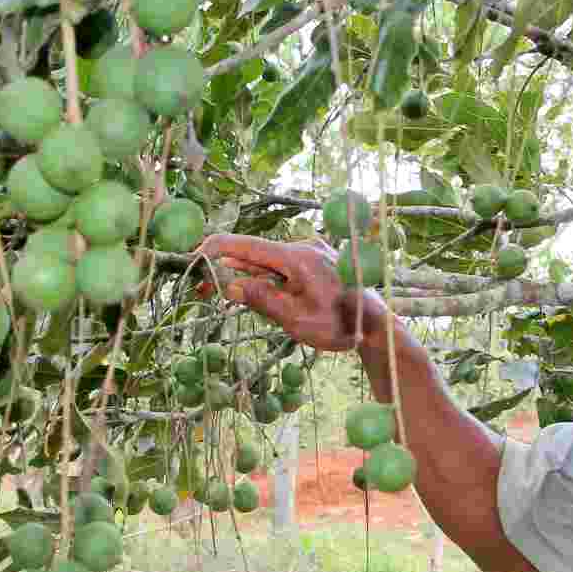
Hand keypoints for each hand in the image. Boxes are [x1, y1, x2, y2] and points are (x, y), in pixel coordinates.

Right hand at [195, 233, 385, 352]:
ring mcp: (312, 252)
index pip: (249, 245)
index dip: (219, 247)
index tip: (195, 253)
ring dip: (251, 276)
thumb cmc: (339, 326)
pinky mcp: (318, 261)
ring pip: (270, 262)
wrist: (376, 326)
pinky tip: (265, 295)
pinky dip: (269, 278)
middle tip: (204, 288)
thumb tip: (231, 286)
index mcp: (298, 258)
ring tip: (232, 297)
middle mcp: (304, 248)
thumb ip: (262, 300)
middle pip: (257, 254)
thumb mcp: (295, 320)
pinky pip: (285, 266)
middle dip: (229, 269)